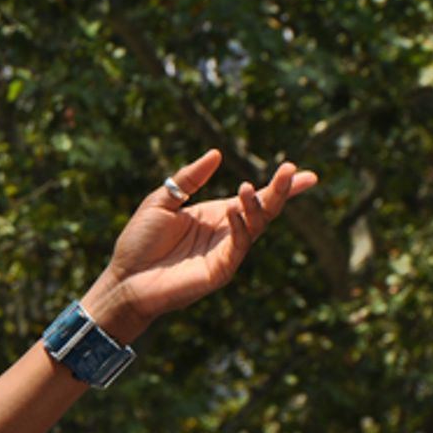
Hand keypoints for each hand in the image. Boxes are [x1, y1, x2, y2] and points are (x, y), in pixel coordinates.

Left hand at [81, 149, 317, 341]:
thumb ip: (188, 179)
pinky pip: (239, 245)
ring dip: (258, 205)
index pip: (256, 198)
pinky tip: (232, 210)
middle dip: (281, 191)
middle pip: (264, 209)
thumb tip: (217, 154)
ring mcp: (226, 251)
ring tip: (248, 188)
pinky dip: (240, 226)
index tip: (307, 174)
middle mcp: (226, 231)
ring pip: (256, 225)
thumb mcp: (161, 201)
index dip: (282, 187)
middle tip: (293, 171)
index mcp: (215, 215)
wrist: (124, 278)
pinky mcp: (221, 270)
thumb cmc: (139, 242)